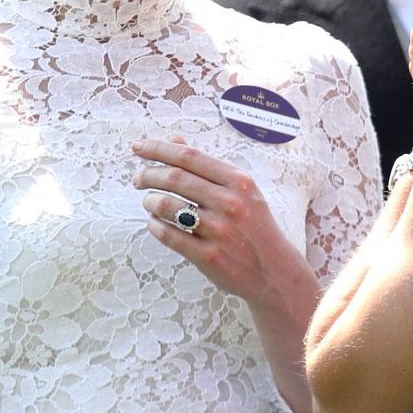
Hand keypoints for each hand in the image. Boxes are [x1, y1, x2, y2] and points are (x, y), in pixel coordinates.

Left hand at [132, 137, 316, 305]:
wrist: (274, 271)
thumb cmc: (254, 226)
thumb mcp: (241, 191)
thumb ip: (207, 166)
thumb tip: (174, 140)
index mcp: (238, 181)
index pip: (190, 156)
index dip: (159, 148)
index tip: (138, 147)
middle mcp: (230, 202)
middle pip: (174, 178)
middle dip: (148, 175)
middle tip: (137, 179)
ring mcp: (219, 230)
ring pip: (166, 205)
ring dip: (149, 201)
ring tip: (148, 202)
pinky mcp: (208, 256)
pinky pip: (168, 235)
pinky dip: (154, 226)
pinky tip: (155, 223)